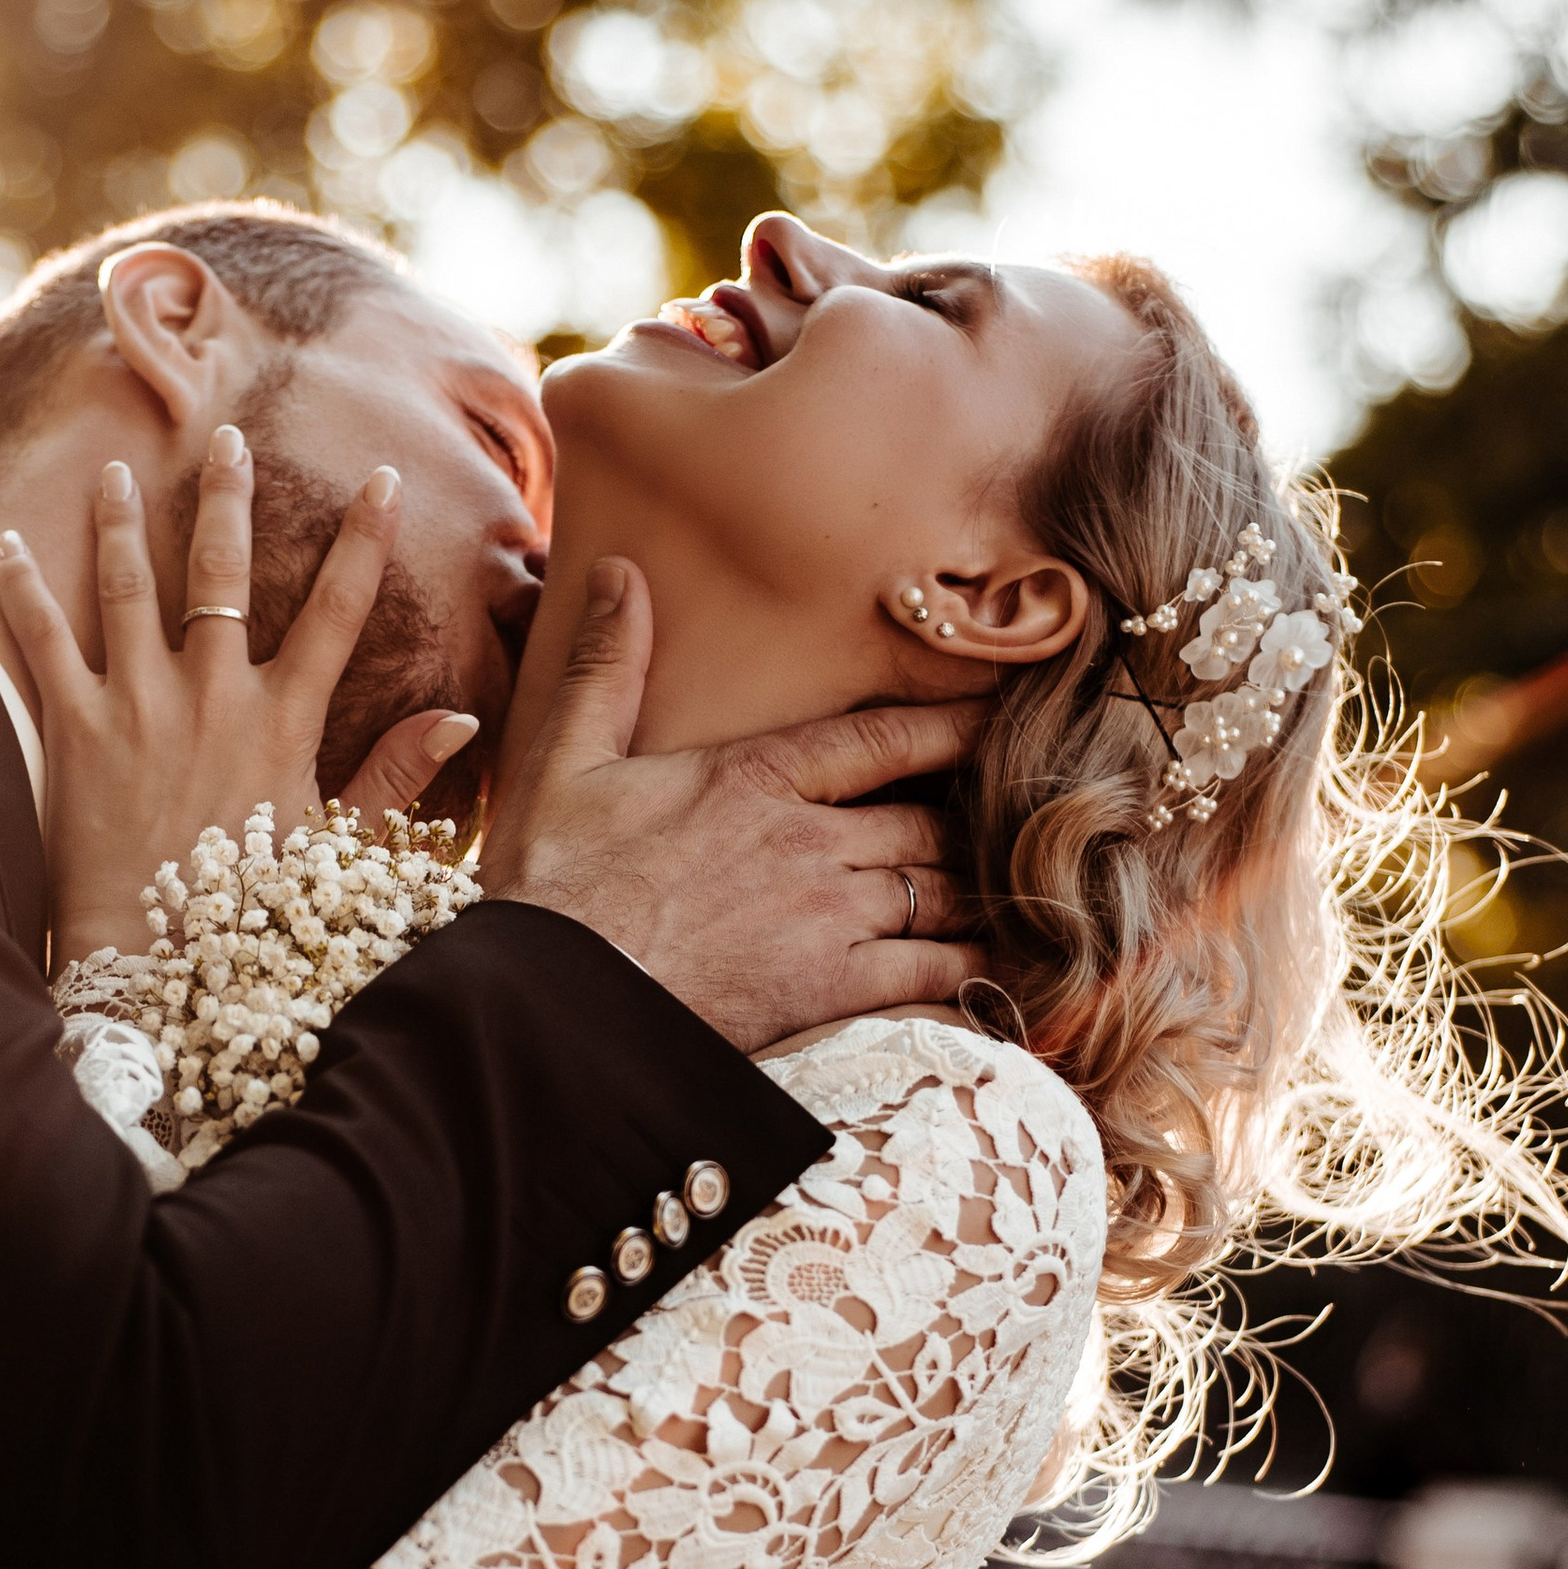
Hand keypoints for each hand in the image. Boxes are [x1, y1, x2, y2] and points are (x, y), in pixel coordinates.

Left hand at [0, 425, 481, 959]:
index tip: (384, 480)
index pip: (337, 612)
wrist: (156, 964)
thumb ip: (395, 776)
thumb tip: (462, 720)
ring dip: (121, 520)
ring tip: (114, 468)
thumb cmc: (249, 913)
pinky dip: (24, 588)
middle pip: (222, 572)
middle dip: (227, 497)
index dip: (365, 541)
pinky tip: (11, 541)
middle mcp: (212, 697)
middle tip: (226, 437)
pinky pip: (43, 641)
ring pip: (127, 586)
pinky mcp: (73, 730)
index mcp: (283, 721)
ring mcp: (138, 707)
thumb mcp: (335, 844)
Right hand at [479, 558, 984, 1051]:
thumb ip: (608, 665)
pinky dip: (973, 968)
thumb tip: (621, 569)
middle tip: (1023, 817)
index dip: (954, 725)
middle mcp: (809, 841)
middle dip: (976, 819)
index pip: (886, 737)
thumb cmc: (550, 882)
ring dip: (980, 889)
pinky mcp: (828, 990)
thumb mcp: (565, 758)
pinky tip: (999, 969)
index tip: (1003, 716)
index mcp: (757, 775)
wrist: (544, 999)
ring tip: (1018, 887)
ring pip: (943, 890)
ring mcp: (826, 918)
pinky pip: (932, 972)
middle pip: (930, 820)